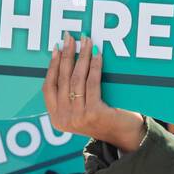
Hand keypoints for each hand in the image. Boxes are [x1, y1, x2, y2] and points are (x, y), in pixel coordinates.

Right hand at [42, 33, 145, 150]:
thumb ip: (71, 94)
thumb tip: (66, 59)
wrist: (126, 136)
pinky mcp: (94, 113)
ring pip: (76, 79)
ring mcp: (78, 117)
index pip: (48, 87)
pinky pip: (92, 83)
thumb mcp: (81, 108)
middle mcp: (64, 119)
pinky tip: (97, 55)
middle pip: (62, 79)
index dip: (51, 65)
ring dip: (81, 56)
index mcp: (56, 118)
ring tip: (86, 41)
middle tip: (70, 37)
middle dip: (66, 54)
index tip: (56, 47)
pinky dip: (94, 67)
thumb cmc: (104, 117)